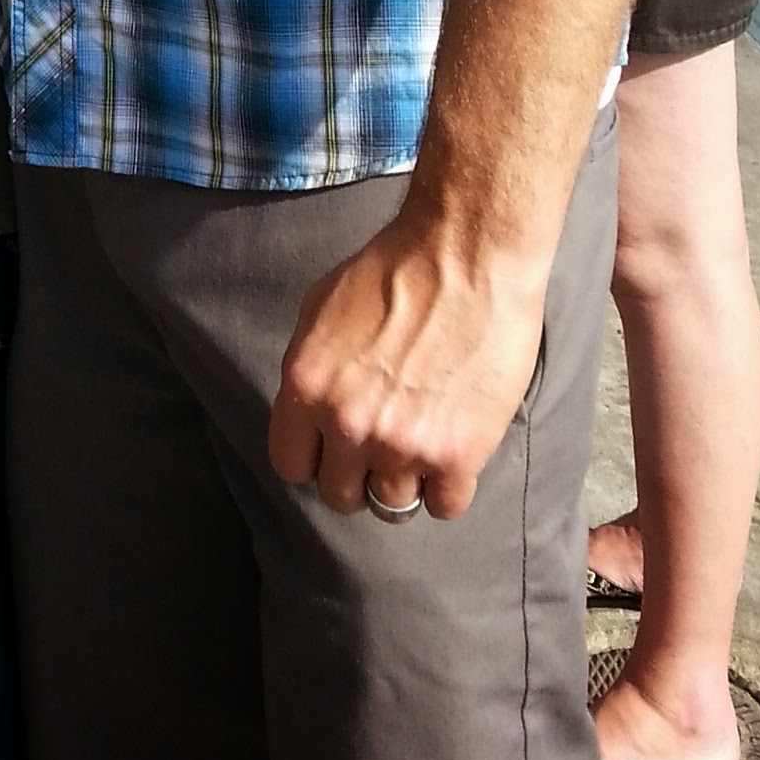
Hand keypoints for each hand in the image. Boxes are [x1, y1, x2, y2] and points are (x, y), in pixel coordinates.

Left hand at [266, 204, 549, 519]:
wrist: (468, 253)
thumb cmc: (396, 267)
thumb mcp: (321, 306)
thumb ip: (310, 368)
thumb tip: (308, 407)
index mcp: (306, 387)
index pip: (291, 465)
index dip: (315, 458)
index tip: (334, 448)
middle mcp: (348, 424)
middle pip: (339, 494)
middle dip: (358, 473)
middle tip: (384, 443)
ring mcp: (402, 444)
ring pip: (392, 504)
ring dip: (407, 478)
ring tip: (424, 439)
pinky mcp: (457, 455)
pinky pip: (444, 506)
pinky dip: (450, 484)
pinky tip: (456, 449)